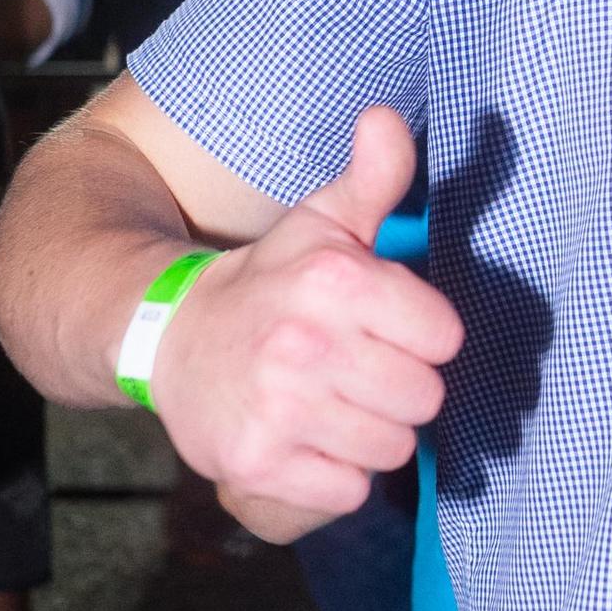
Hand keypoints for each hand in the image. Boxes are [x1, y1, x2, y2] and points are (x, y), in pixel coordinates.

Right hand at [151, 107, 461, 519]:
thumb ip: (372, 176)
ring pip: (393, 448)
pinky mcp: (258, 464)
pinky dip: (335, 477)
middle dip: (399, 390)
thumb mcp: (320, 223)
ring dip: (371, 436)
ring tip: (332, 407)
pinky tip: (308, 444)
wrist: (166, 339)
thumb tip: (386, 119)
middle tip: (357, 374)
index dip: (422, 338)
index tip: (386, 331)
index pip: (445, 336)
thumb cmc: (268, 283)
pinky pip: (348, 491)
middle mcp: (305, 343)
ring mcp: (279, 409)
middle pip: (424, 398)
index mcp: (333, 280)